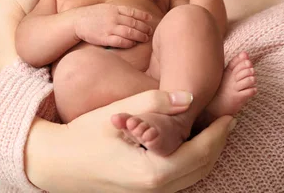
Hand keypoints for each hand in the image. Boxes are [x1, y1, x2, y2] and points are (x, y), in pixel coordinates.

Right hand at [25, 90, 236, 192]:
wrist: (54, 162)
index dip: (218, 134)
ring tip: (211, 133)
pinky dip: (187, 165)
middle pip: (200, 169)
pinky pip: (175, 182)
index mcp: (152, 172)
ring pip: (189, 178)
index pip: (199, 153)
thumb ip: (154, 103)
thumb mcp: (117, 113)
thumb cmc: (82, 135)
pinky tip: (184, 147)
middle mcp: (153, 190)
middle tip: (226, 123)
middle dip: (216, 145)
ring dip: (204, 156)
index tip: (229, 116)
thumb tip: (189, 98)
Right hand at [73, 4, 152, 47]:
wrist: (76, 21)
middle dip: (144, 28)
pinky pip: (120, 41)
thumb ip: (117, 10)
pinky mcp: (104, 38)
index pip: (132, 12)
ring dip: (139, 36)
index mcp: (114, 9)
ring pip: (129, 32)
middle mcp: (113, 18)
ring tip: (145, 38)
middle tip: (150, 32)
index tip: (150, 19)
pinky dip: (129, 43)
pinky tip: (133, 43)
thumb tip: (130, 13)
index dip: (143, 16)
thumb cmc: (91, 15)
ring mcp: (109, 28)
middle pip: (134, 23)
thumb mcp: (104, 7)